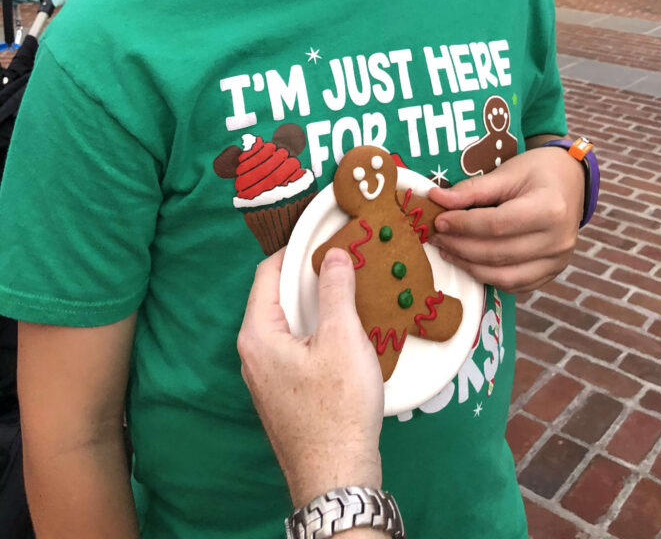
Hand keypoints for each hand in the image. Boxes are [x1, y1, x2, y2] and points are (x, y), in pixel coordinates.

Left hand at [237, 248, 383, 508]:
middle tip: (345, 262)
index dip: (296, 250)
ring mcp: (267, 376)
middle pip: (279, 298)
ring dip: (319, 307)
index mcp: (257, 334)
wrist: (337, 476)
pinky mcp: (285, 393)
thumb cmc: (337, 409)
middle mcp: (254, 353)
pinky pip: (298, 347)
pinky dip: (320, 332)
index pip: (267, 273)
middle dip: (311, 278)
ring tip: (352, 293)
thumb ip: (336, 289)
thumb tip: (332, 254)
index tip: (324, 237)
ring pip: (291, 324)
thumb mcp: (343, 338)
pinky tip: (349, 333)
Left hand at [430, 147, 583, 292]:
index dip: (463, 225)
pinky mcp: (552, 273)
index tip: (439, 221)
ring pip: (504, 276)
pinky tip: (470, 262)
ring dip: (470, 266)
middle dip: (460, 247)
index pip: (497, 224)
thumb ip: (473, 189)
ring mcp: (558, 261)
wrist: (571, 182)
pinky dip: (488, 277)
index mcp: (549, 209)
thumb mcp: (507, 172)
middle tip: (436, 237)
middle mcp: (558, 240)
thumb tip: (437, 199)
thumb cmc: (538, 172)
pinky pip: (515, 284)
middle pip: (498, 253)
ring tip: (448, 250)